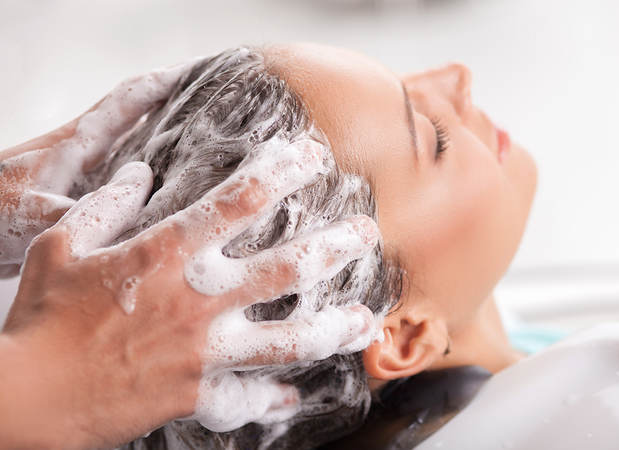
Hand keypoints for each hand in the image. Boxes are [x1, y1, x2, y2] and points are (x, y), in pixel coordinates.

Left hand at [0, 58, 202, 275]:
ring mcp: (81, 174)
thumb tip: (134, 209)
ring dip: (168, 142)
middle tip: (217, 102)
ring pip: (136, 149)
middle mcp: (84, 151)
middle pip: (140, 116)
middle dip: (179, 103)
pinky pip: (127, 183)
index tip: (204, 67)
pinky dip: (151, 182)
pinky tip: (165, 197)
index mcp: (76, 141)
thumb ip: (80, 211)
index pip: (131, 98)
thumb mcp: (31, 213)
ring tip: (205, 147)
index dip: (168, 80)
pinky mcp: (76, 197)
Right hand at [1, 139, 379, 447]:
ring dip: (333, 325)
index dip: (282, 172)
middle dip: (334, 246)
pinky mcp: (196, 392)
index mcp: (166, 255)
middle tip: (367, 232)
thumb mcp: (61, 246)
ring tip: (366, 318)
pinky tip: (298, 396)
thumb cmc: (42, 319)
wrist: (32, 396)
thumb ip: (104, 205)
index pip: (239, 201)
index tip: (312, 156)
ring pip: (288, 338)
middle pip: (286, 267)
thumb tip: (135, 173)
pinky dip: (275, 398)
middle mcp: (198, 300)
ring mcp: (203, 350)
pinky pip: (248, 397)